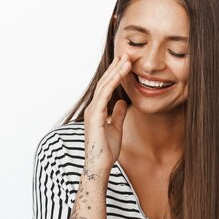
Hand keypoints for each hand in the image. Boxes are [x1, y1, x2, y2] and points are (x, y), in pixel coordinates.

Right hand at [83, 54, 129, 173]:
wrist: (99, 165)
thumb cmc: (106, 151)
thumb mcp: (116, 128)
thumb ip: (118, 114)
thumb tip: (122, 102)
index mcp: (97, 111)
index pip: (107, 88)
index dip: (116, 74)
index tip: (125, 62)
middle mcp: (93, 108)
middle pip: (105, 83)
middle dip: (116, 67)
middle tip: (126, 53)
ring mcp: (93, 111)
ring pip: (105, 85)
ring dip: (116, 71)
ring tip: (126, 58)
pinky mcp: (95, 115)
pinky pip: (105, 94)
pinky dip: (113, 82)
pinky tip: (121, 72)